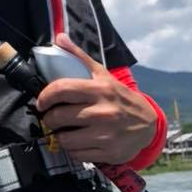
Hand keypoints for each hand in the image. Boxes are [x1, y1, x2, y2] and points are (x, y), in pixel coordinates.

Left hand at [35, 33, 156, 164]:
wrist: (148, 124)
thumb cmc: (120, 97)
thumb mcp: (103, 74)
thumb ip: (79, 57)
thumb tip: (59, 37)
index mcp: (99, 89)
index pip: (61, 90)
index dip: (44, 97)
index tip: (42, 102)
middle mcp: (102, 112)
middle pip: (58, 117)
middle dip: (49, 118)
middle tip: (51, 117)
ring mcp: (105, 134)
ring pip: (64, 139)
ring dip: (59, 135)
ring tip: (63, 130)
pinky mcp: (108, 152)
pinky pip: (77, 154)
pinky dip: (72, 149)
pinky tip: (77, 141)